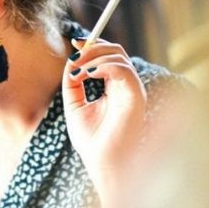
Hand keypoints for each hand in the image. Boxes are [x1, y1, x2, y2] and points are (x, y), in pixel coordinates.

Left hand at [62, 38, 146, 195]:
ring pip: (119, 56)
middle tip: (75, 56)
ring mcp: (134, 90)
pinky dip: (102, 67)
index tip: (75, 43)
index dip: (94, 45)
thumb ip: (73, 83)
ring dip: (93, 58)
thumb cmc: (92, 141)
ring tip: (77, 74)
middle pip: (116, 51)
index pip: (111, 56)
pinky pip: (122, 69)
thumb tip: (72, 60)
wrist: (103, 164)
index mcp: (116, 88)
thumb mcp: (75, 106)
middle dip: (93, 48)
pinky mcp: (136, 96)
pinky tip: (87, 76)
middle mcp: (128, 87)